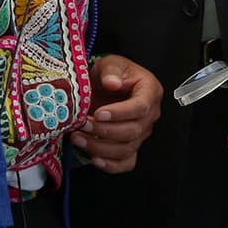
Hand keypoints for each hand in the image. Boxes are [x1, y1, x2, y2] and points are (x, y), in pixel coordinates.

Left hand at [70, 55, 162, 172]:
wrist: (107, 84)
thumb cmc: (112, 73)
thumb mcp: (110, 63)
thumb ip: (111, 71)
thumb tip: (112, 83)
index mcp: (150, 91)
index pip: (140, 107)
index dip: (120, 113)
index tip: (99, 113)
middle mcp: (150, 115)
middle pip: (132, 131)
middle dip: (104, 130)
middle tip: (83, 124)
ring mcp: (142, 133)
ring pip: (126, 148)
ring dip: (100, 147)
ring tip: (78, 137)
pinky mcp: (132, 146)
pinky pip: (126, 162)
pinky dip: (110, 165)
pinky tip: (93, 158)